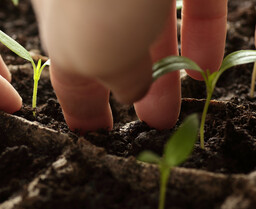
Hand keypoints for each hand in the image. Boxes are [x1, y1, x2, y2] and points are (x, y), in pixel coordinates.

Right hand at [31, 0, 226, 132]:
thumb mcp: (91, 52)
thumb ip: (112, 78)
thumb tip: (131, 90)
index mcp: (65, 20)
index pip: (69, 70)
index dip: (79, 105)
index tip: (93, 133)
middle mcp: (98, 0)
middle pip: (115, 52)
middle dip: (129, 93)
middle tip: (143, 127)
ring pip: (155, 32)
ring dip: (167, 74)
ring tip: (173, 112)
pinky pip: (195, 6)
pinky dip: (202, 37)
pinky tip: (206, 68)